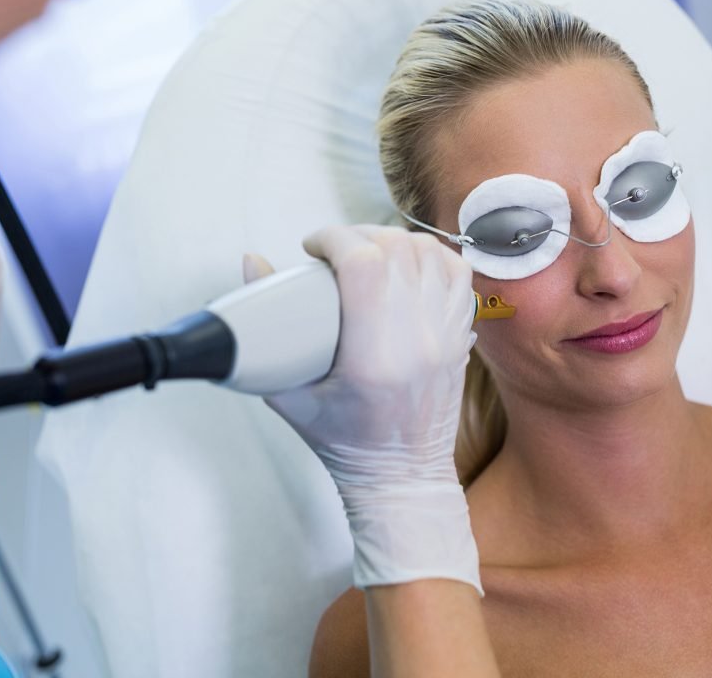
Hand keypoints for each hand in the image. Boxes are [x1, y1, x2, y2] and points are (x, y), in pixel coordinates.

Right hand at [243, 226, 480, 591]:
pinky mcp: (460, 336)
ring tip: (367, 252)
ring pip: (430, 254)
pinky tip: (406, 261)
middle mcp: (418, 342)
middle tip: (335, 250)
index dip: (334, 238)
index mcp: (372, 359)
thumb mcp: (288, 394)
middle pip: (396, 250)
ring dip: (394, 239)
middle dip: (358, 234)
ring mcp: (445, 338)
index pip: (364, 266)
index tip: (313, 246)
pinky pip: (457, 273)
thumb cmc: (342, 442)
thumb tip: (251, 262)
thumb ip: (259, 333)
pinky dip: (431, 255)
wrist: (402, 477)